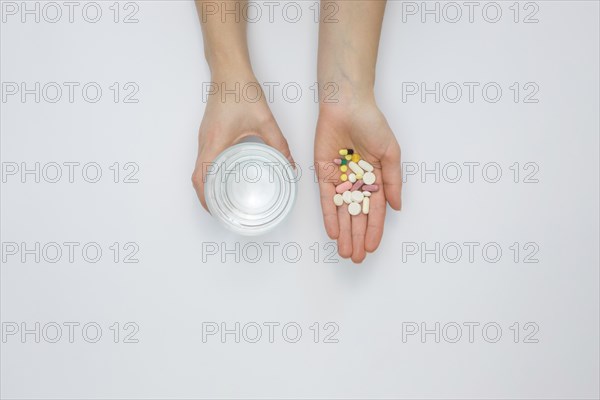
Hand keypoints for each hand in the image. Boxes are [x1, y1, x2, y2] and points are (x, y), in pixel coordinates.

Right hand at [192, 73, 292, 210]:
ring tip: (223, 197)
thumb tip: (290, 164)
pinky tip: (225, 175)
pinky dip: (210, 172)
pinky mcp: (208, 133)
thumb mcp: (265, 121)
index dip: (205, 198)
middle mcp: (205, 142)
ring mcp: (204, 138)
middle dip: (206, 197)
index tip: (216, 210)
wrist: (229, 71)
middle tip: (222, 209)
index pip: (201, 178)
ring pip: (199, 168)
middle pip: (196, 177)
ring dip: (207, 185)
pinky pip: (204, 158)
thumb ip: (279, 144)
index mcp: (215, 142)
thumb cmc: (241, 91)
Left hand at [314, 98, 401, 262]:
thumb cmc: (372, 124)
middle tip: (356, 258)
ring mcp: (339, 179)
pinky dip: (329, 216)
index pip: (374, 211)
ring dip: (343, 232)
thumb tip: (397, 208)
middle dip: (357, 237)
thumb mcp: (390, 154)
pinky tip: (333, 232)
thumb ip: (393, 182)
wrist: (347, 105)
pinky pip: (325, 199)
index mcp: (375, 178)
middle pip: (357, 216)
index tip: (372, 248)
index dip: (374, 230)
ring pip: (341, 212)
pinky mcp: (323, 174)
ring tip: (345, 252)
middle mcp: (357, 182)